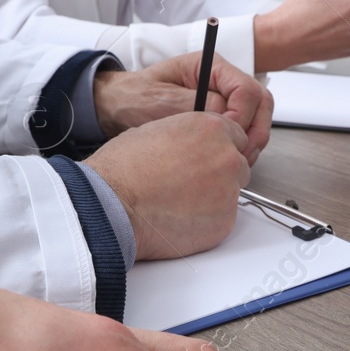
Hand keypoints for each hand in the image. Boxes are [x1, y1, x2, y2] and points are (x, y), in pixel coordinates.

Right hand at [83, 112, 250, 259]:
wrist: (112, 206)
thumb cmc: (123, 170)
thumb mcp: (154, 131)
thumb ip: (185, 136)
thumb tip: (189, 145)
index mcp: (210, 129)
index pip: (236, 137)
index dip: (217, 149)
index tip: (205, 159)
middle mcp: (226, 157)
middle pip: (237, 165)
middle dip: (219, 174)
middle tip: (189, 183)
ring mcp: (228, 191)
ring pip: (231, 194)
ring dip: (213, 197)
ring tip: (179, 202)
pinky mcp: (224, 222)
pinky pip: (222, 219)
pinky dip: (206, 221)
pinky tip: (179, 218)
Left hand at [94, 53, 271, 164]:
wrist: (118, 107)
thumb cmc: (136, 98)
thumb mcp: (164, 100)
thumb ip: (198, 105)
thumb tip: (228, 116)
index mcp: (210, 67)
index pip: (247, 89)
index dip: (243, 116)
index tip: (227, 135)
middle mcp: (221, 81)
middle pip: (260, 102)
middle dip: (256, 130)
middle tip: (244, 153)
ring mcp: (222, 100)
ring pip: (257, 118)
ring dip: (251, 141)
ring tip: (236, 160)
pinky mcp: (219, 118)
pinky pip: (243, 131)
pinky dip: (241, 146)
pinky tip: (227, 158)